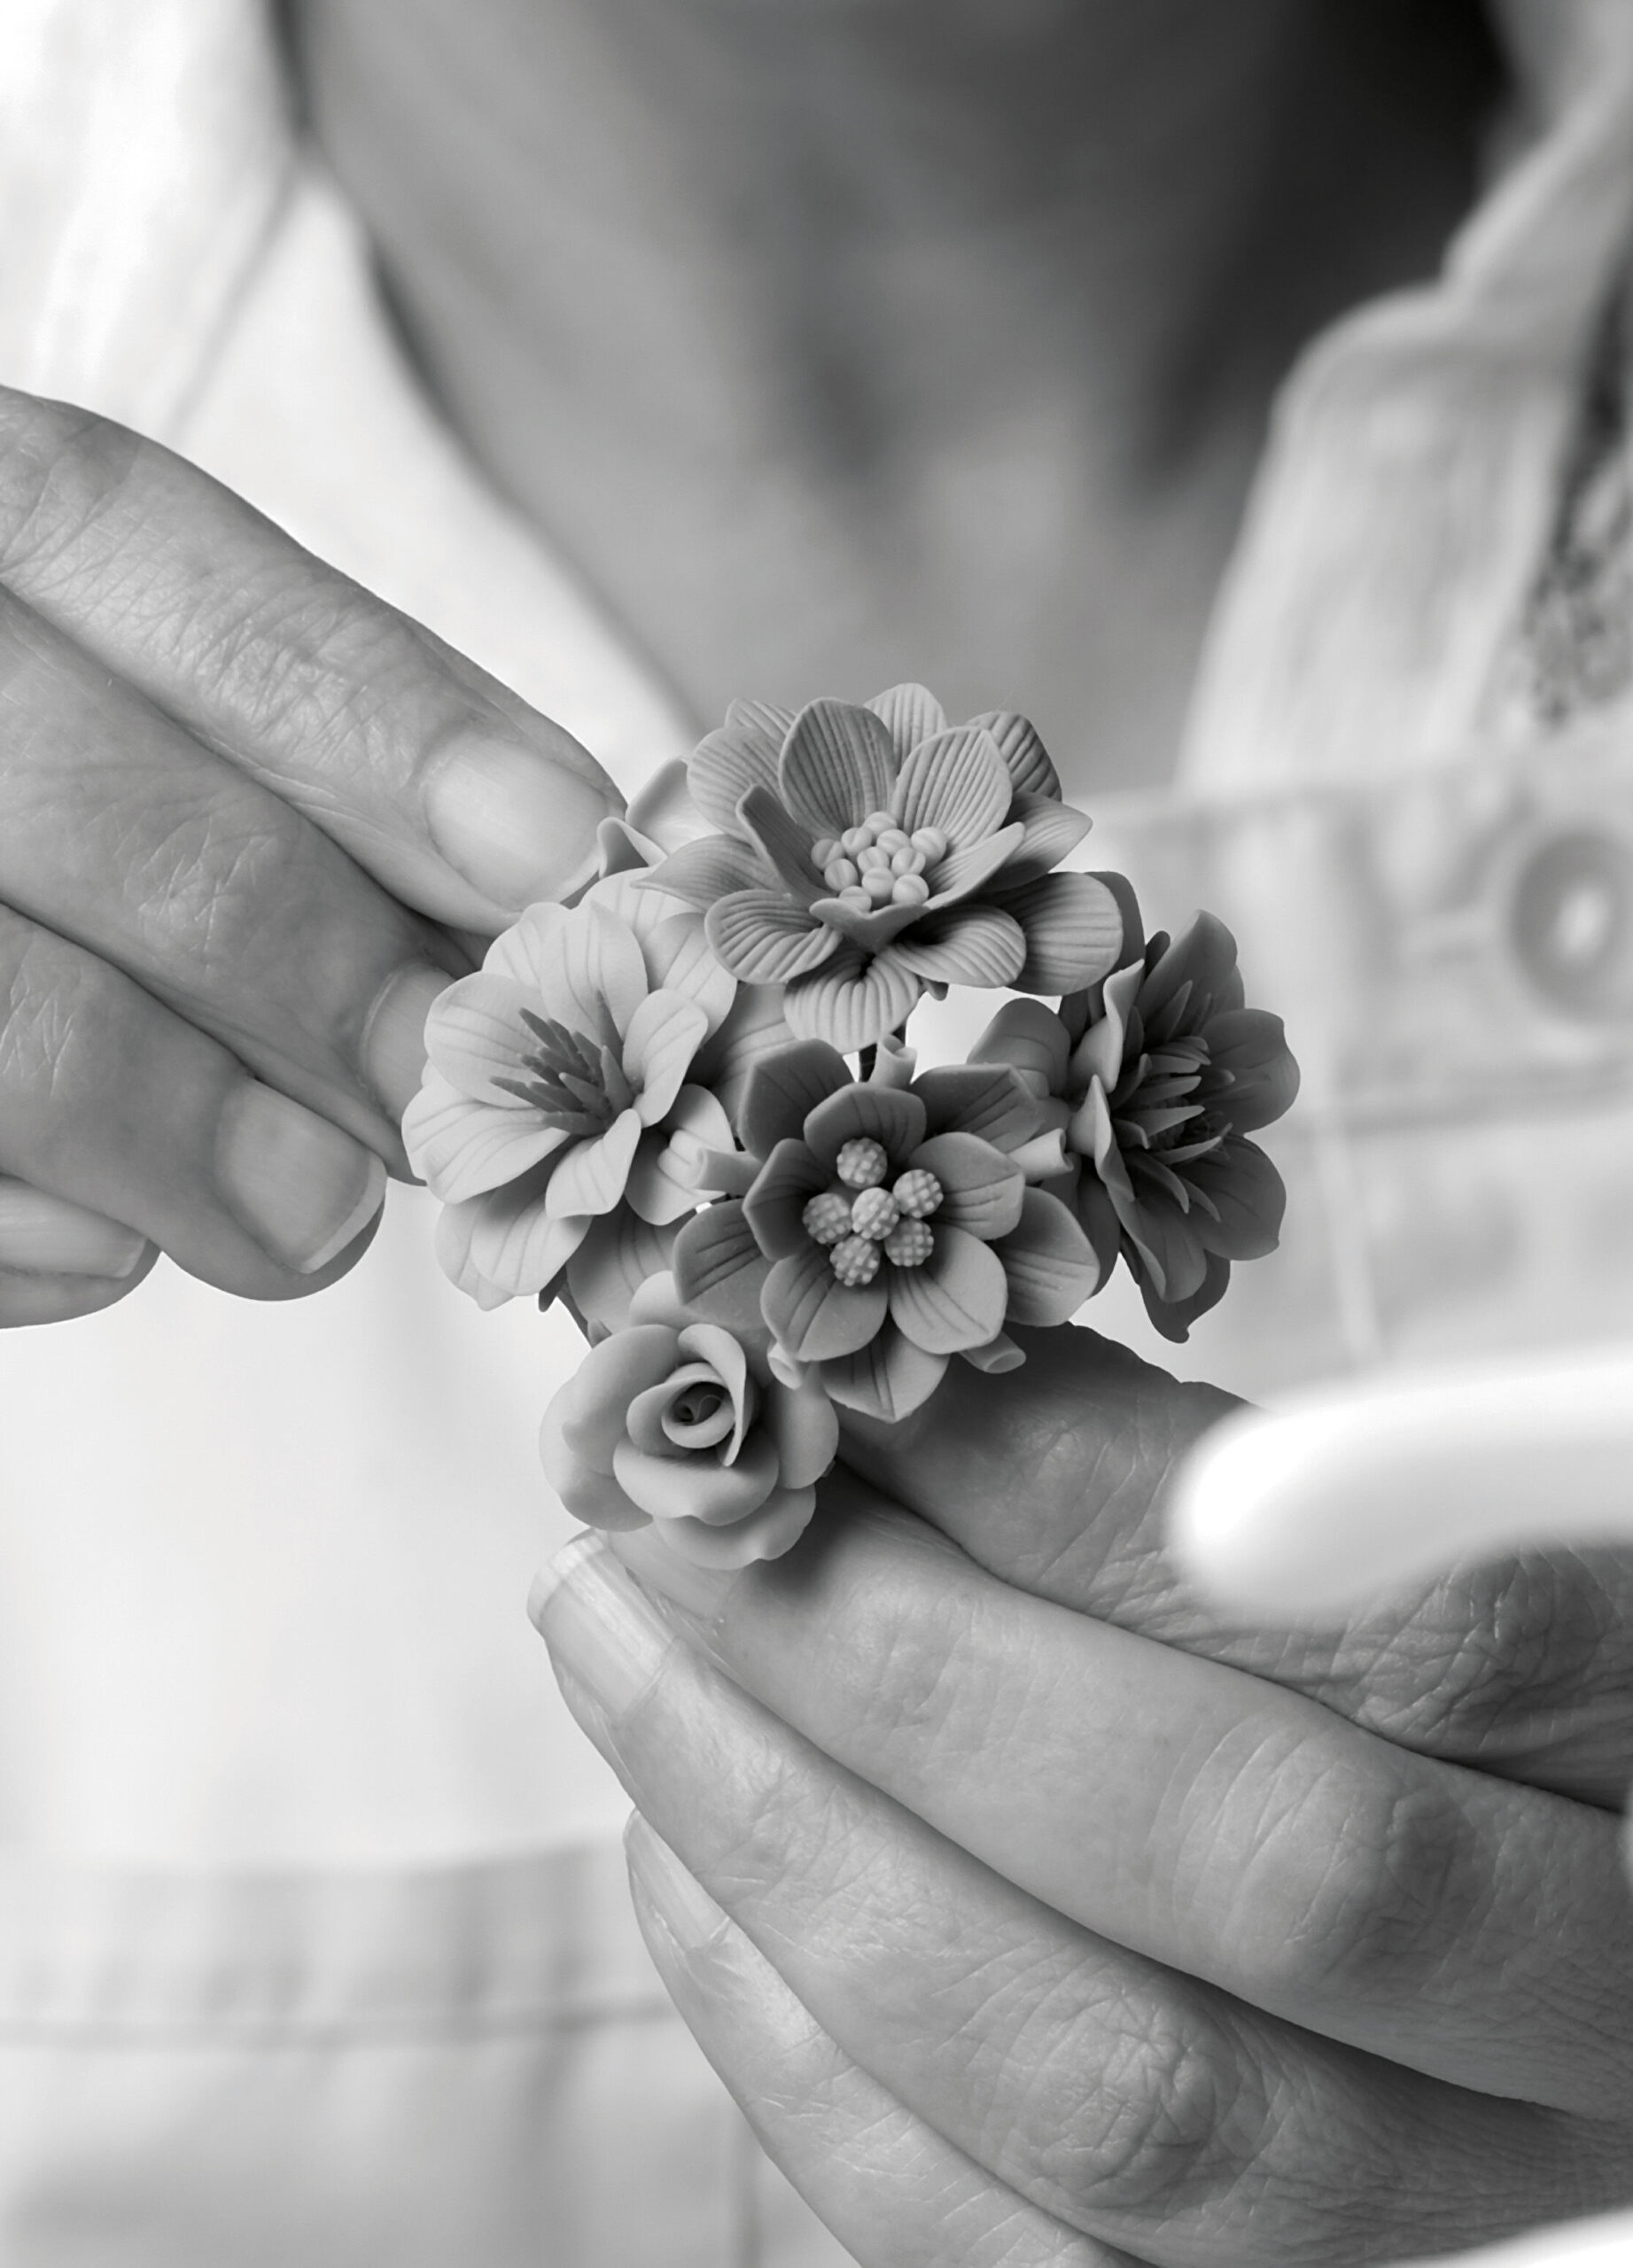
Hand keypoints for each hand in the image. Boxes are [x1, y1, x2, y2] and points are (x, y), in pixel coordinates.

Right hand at [0, 386, 615, 1322]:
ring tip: (318, 1216)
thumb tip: (539, 890)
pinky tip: (116, 1250)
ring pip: (12, 1028)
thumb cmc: (7, 762)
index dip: (381, 722)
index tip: (568, 859)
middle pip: (108, 817)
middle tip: (458, 1098)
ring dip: (202, 1148)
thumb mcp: (84, 668)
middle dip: (326, 981)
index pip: (142, 550)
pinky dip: (34, 1242)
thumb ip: (272, 744)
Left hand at [533, 1327, 1632, 2266]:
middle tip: (667, 1505)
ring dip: (798, 1844)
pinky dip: (801, 2062)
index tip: (861, 1375)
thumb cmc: (1512, 1720)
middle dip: (905, 1662)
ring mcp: (1448, 2231)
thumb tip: (955, 1396)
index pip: (1429, 1634)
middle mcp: (1606, 2036)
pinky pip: (1011, 2263)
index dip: (1108, 1491)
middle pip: (1257, 1868)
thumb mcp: (1488, 1563)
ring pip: (1117, 2098)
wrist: (1554, 1984)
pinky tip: (680, 1871)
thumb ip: (1326, 1495)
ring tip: (614, 1640)